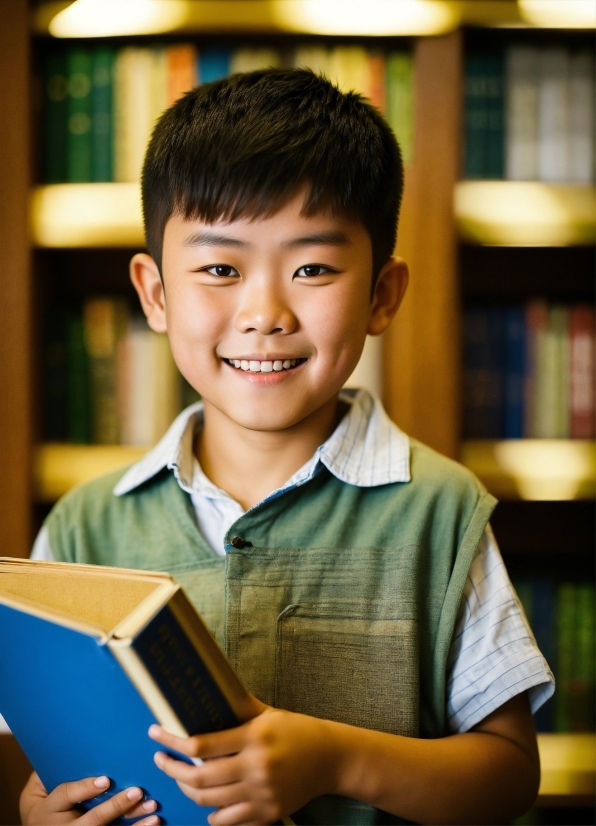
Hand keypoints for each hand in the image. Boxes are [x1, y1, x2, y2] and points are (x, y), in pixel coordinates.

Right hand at [20, 771, 160, 825]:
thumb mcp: (40, 787)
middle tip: (136, 791)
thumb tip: (75, 740)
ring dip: (132, 821)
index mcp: (49, 809)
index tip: (105, 780)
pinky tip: (153, 822)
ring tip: (152, 807)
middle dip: (115, 806)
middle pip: (91, 820)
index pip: (66, 796)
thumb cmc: (45, 800)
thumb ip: (56, 770)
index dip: (85, 789)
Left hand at [149, 705, 338, 825]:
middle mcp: (256, 767)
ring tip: (180, 777)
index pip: (201, 745)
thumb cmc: (297, 730)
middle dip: (172, 769)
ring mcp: (261, 794)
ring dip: (186, 790)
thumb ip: (238, 707)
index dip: (172, 741)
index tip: (155, 734)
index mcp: (253, 737)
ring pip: (209, 801)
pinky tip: (207, 802)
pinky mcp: (267, 813)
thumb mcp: (268, 713)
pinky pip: (228, 820)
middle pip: (199, 778)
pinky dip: (212, 813)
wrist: (331, 759)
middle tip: (160, 759)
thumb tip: (207, 693)